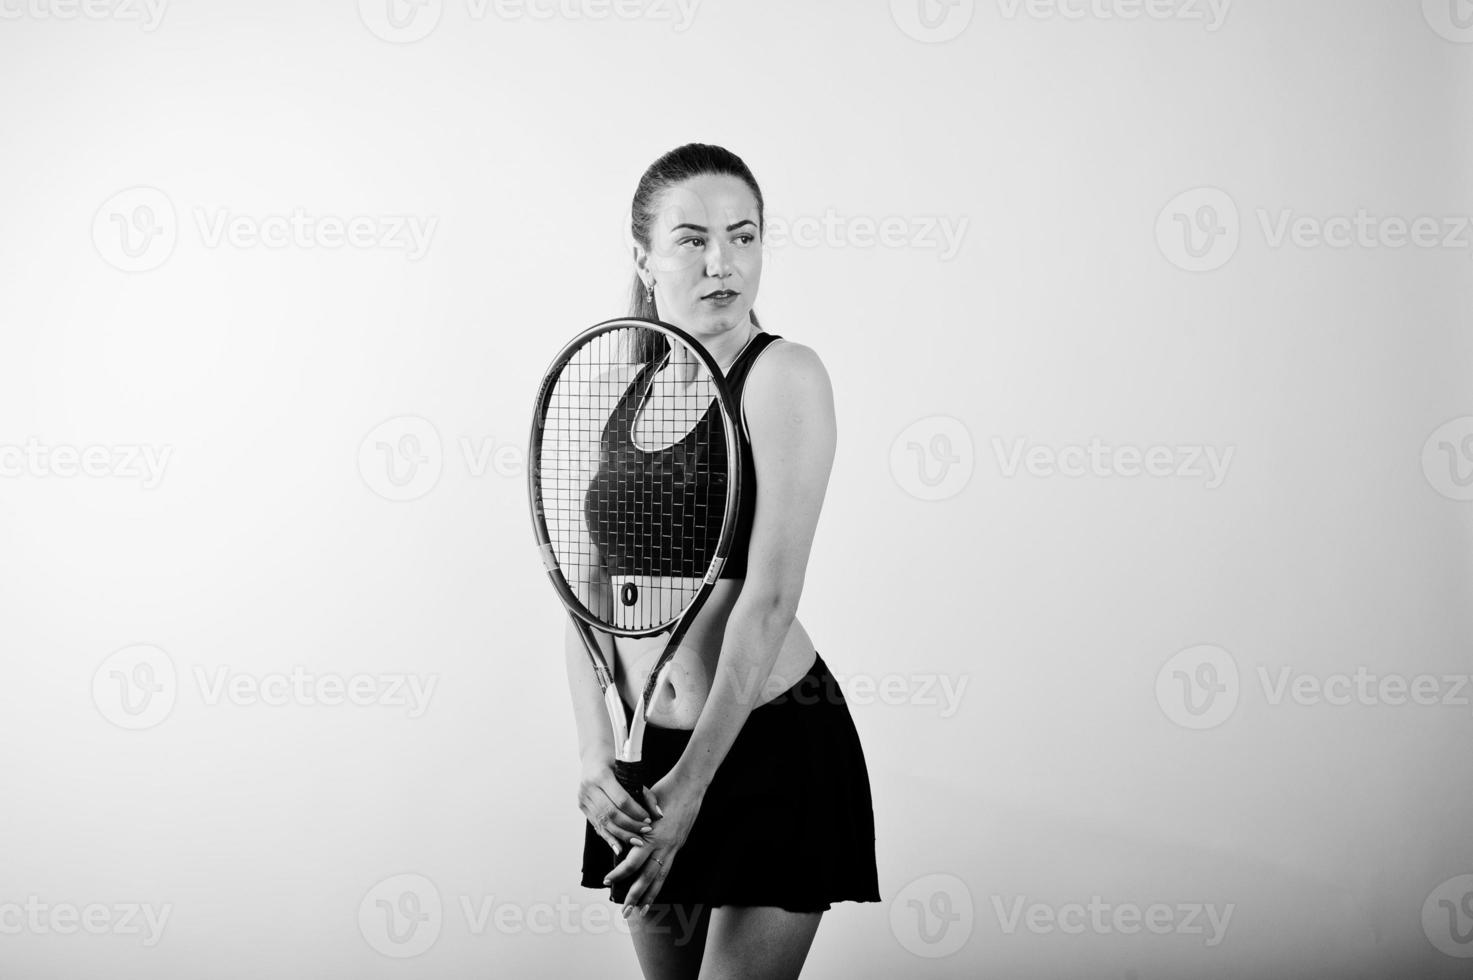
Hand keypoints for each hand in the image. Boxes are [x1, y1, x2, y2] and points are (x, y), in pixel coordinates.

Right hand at [578, 758, 656, 854]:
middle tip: (645, 832)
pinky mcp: (582, 806)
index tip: (649, 820)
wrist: (594, 756)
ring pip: (603, 822)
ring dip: (621, 835)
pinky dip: (609, 837)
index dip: (636, 812)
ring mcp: (583, 798)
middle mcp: (589, 788)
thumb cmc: (617, 762)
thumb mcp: (631, 772)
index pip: (621, 800)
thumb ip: (645, 794)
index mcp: (601, 775)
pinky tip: (619, 847)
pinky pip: (596, 825)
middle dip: (630, 826)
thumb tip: (659, 814)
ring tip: (637, 841)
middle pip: (611, 814)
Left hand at [605, 769, 705, 916]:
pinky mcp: (678, 846)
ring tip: (641, 912)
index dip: (619, 873)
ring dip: (650, 896)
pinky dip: (660, 884)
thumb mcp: (643, 802)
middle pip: (647, 877)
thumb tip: (620, 827)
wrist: (690, 785)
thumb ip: (632, 816)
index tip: (607, 881)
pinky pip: (667, 870)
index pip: (632, 862)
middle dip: (634, 896)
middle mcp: (663, 846)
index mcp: (652, 836)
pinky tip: (654, 893)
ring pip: (660, 878)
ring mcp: (673, 847)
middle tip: (625, 912)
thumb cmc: (665, 789)